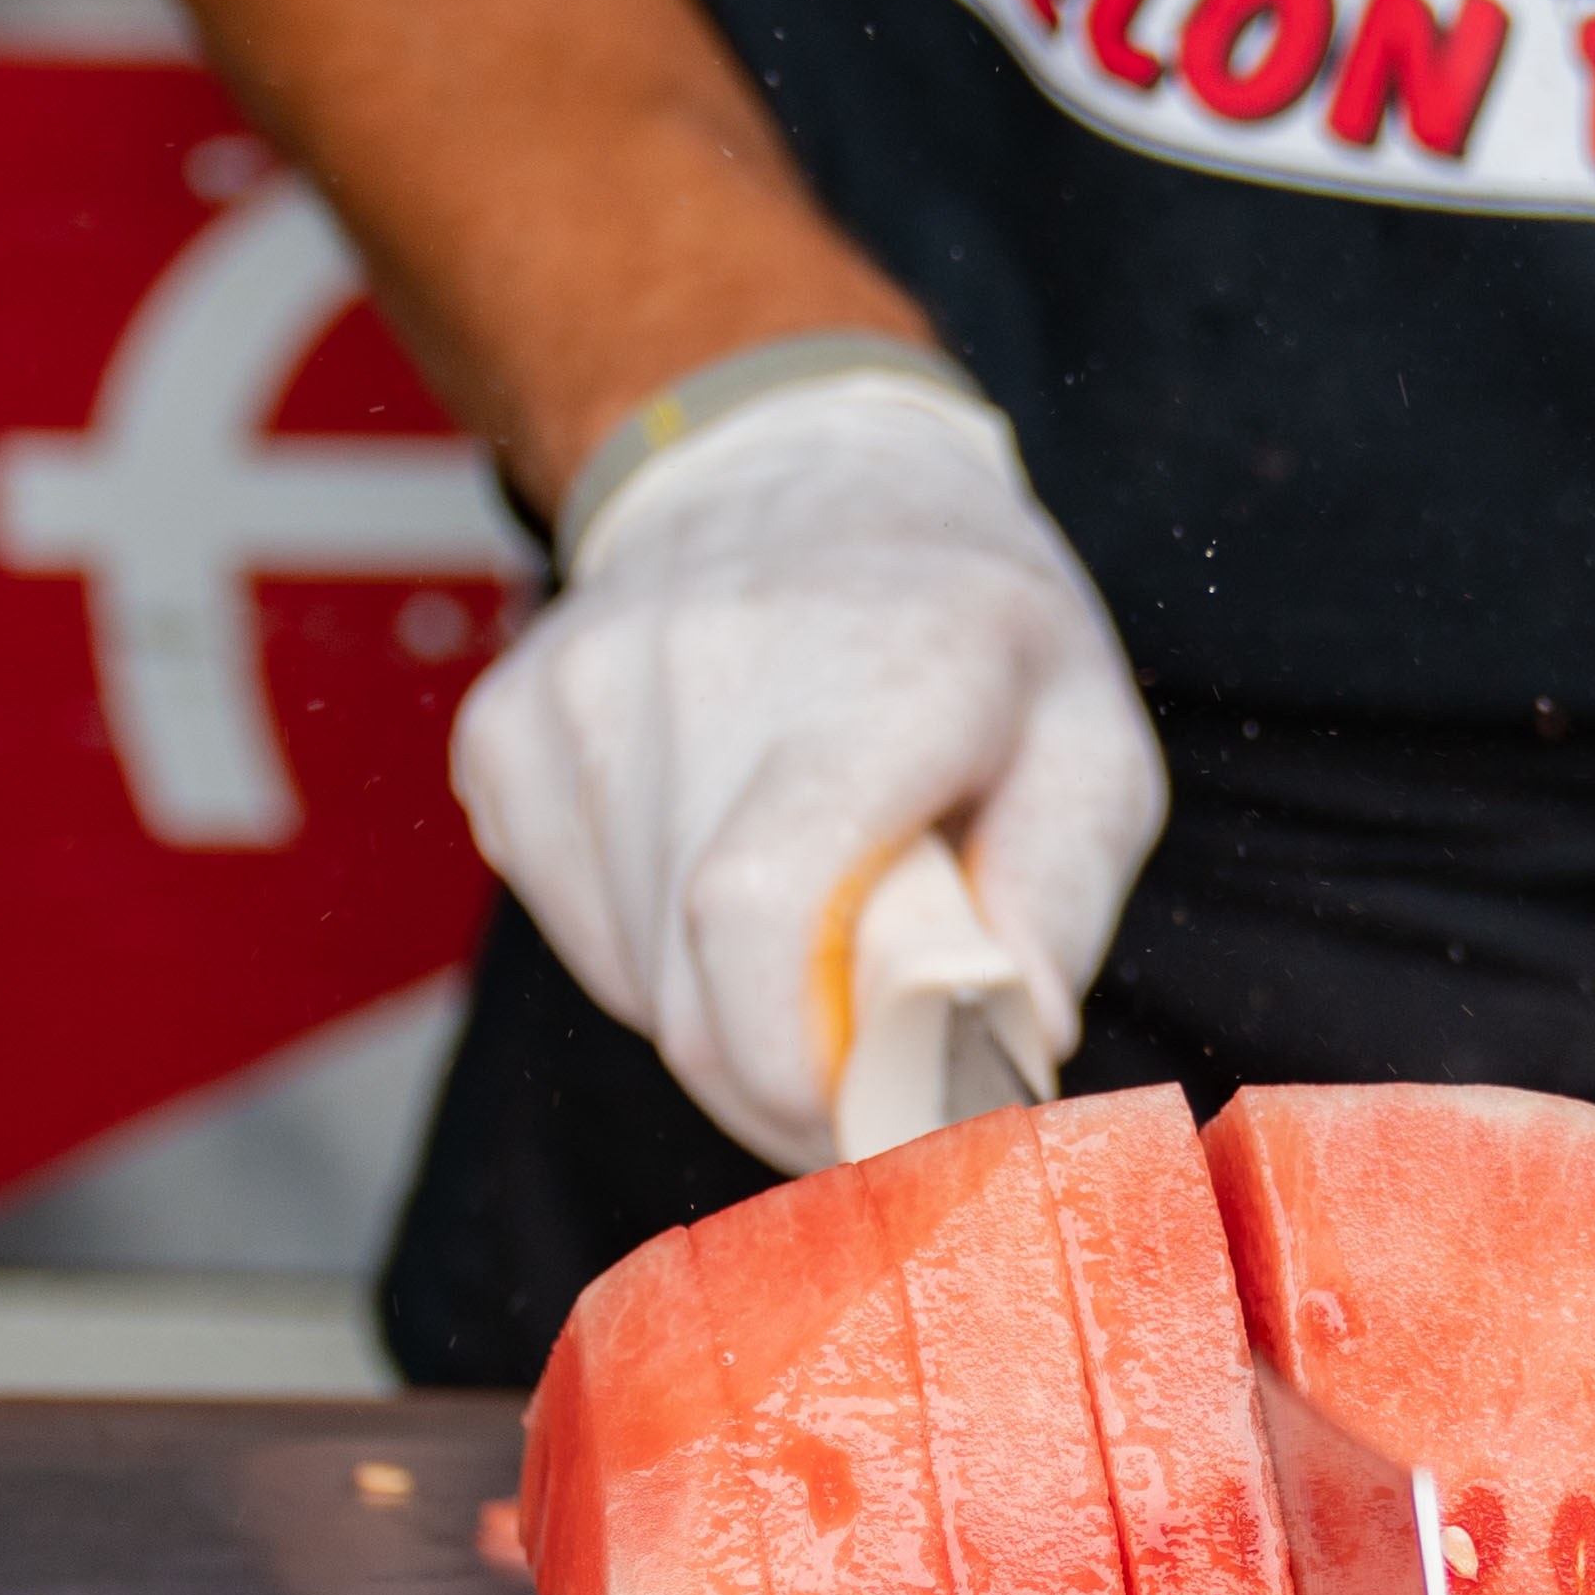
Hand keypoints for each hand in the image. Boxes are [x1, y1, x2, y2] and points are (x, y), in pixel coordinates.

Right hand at [451, 363, 1165, 1169]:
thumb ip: (1060, 899)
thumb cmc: (967, 636)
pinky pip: (570, 923)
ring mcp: (578, 690)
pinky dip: (646, 950)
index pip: (757, 912)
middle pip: (688, 983)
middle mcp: (699, 661)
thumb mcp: (1089, 741)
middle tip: (855, 1075)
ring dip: (714, 1008)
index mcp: (877, 669)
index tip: (859, 1122)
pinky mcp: (505, 728)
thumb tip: (1005, 1046)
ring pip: (627, 975)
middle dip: (774, 1076)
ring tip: (800, 928)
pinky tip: (709, 865)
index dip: (793, 1069)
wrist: (796, 472)